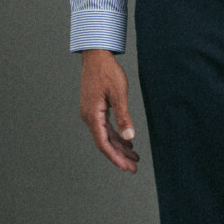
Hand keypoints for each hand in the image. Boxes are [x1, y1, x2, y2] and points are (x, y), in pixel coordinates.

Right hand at [80, 49, 139, 172]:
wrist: (96, 56)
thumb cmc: (107, 72)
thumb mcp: (119, 94)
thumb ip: (124, 116)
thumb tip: (129, 137)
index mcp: (93, 115)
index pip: (103, 143)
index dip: (115, 157)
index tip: (126, 167)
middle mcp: (89, 117)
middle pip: (105, 143)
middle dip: (119, 156)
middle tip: (134, 167)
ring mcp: (91, 113)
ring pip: (106, 136)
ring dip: (119, 147)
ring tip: (134, 157)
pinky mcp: (95, 109)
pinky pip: (105, 128)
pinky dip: (116, 135)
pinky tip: (126, 141)